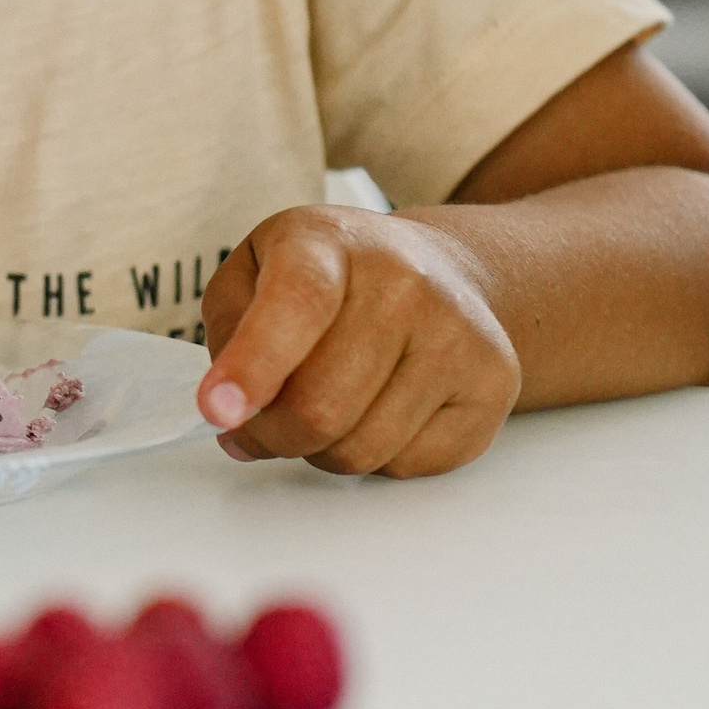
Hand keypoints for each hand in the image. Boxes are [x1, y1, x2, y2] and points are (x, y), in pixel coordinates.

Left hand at [197, 208, 518, 476]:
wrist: (444, 270)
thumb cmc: (334, 278)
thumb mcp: (256, 270)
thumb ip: (229, 329)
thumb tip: (232, 408)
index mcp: (331, 242)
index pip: (296, 305)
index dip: (253, 366)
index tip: (217, 410)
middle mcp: (406, 282)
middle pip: (321, 404)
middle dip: (269, 435)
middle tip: (253, 426)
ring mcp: (458, 334)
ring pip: (361, 448)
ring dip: (319, 450)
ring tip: (319, 411)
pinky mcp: (492, 386)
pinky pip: (407, 465)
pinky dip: (373, 458)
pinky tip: (375, 413)